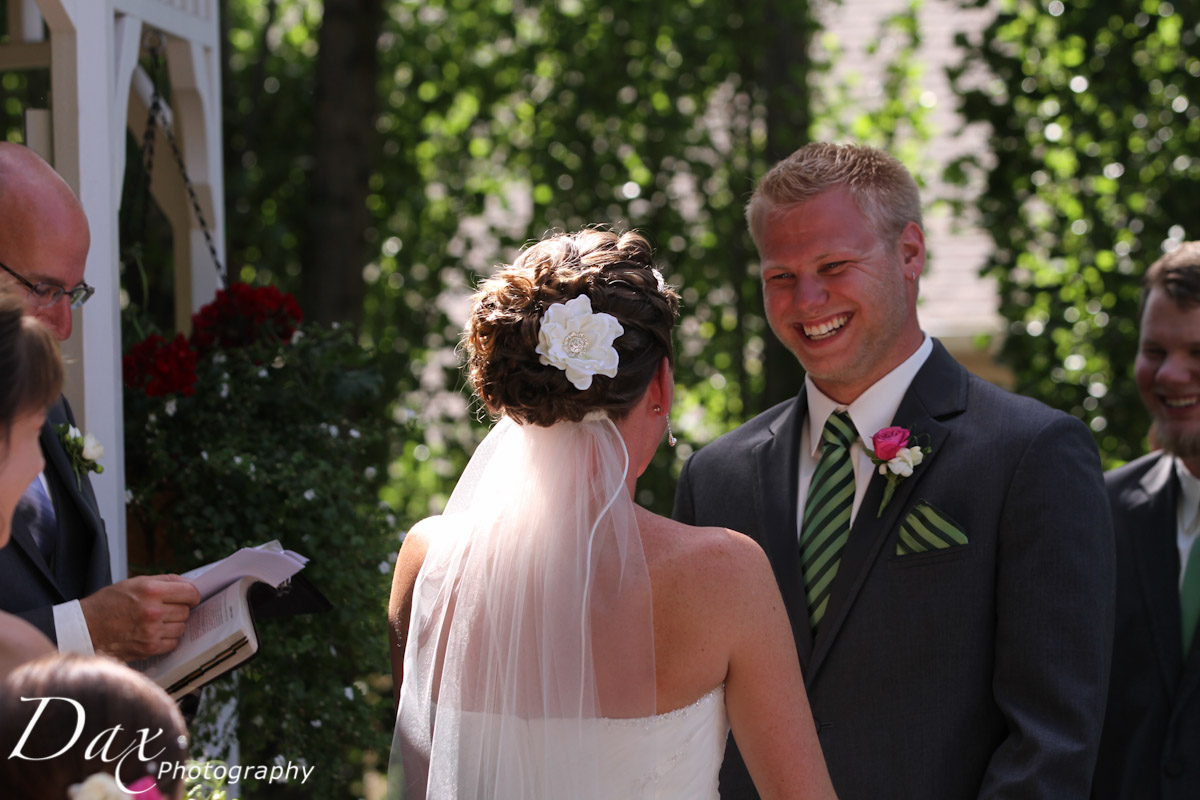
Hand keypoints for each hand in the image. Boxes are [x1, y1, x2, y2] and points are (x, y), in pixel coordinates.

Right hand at [79, 574, 200, 660]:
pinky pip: (173, 643)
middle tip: (165, 609)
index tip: (190, 597)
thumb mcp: (135, 583)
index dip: (193, 594)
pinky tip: (153, 633)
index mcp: (151, 591)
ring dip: (173, 624)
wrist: (86, 628)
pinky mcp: (149, 648)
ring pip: (181, 627)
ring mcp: (152, 631)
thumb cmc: (109, 603)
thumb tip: (190, 584)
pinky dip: (167, 639)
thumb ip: (165, 581)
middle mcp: (153, 611)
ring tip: (156, 621)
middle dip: (179, 609)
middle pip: (186, 610)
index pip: (190, 592)